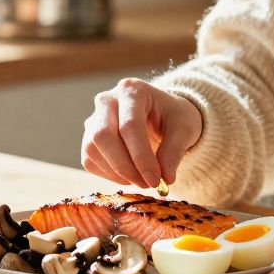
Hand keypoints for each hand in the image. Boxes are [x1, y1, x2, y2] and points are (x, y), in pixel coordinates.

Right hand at [81, 78, 202, 187]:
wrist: (163, 115)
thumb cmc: (174, 117)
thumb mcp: (184, 130)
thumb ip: (173, 152)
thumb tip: (165, 179)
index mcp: (132, 90)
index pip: (129, 126)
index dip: (141, 157)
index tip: (155, 180)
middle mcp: (107, 100)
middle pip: (103, 135)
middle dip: (124, 166)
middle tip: (147, 183)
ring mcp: (94, 118)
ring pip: (92, 149)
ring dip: (116, 173)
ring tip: (142, 180)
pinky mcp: (89, 137)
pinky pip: (90, 160)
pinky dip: (108, 175)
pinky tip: (129, 177)